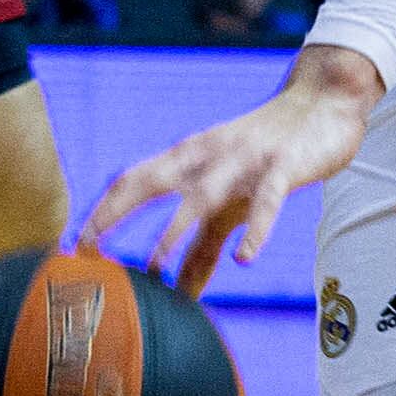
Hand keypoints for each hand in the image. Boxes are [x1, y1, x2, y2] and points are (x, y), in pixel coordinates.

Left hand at [77, 46, 381, 294]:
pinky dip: (255, 230)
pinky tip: (245, 259)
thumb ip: (202, 243)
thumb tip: (178, 292)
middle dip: (112, 215)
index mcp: (188, 158)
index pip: (131, 181)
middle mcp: (206, 156)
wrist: (322, 103)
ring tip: (153, 269)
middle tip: (87, 251)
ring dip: (174, 232)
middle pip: (147, 182)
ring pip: (200, 196)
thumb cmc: (267, 155)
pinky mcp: (283, 168)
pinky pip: (266, 202)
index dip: (100, 212)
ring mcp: (243, 161)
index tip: (72, 248)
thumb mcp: (230, 197)